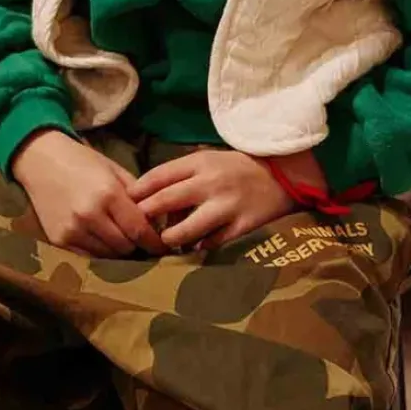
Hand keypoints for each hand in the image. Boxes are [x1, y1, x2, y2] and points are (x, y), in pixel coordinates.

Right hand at [11, 130, 166, 257]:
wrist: (41, 160)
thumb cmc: (82, 161)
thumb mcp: (114, 170)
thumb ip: (136, 195)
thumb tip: (157, 220)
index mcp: (108, 194)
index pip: (139, 230)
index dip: (154, 242)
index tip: (164, 246)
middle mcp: (90, 215)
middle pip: (126, 246)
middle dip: (137, 244)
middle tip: (141, 240)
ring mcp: (72, 230)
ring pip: (108, 255)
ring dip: (118, 250)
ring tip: (121, 238)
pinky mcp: (59, 240)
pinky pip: (89, 257)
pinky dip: (100, 252)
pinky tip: (102, 240)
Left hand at [130, 149, 323, 250]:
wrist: (283, 175)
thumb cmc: (237, 167)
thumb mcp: (209, 159)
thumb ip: (183, 175)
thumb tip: (153, 198)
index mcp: (200, 162)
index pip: (160, 175)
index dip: (140, 189)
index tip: (127, 201)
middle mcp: (210, 182)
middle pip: (167, 199)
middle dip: (147, 214)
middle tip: (135, 226)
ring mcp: (226, 206)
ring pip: (188, 228)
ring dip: (171, 237)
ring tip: (163, 242)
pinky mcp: (241, 226)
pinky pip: (213, 243)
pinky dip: (200, 248)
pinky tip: (192, 251)